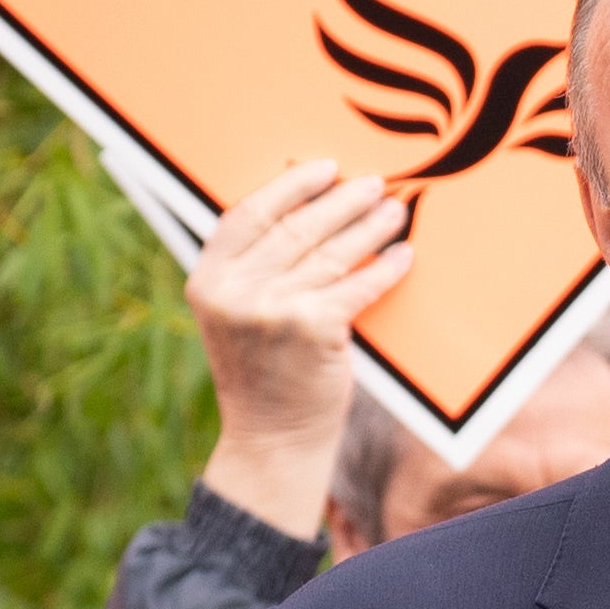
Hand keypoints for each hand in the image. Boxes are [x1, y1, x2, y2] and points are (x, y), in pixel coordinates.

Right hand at [187, 161, 409, 541]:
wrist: (272, 439)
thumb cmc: (264, 371)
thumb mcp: (238, 315)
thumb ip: (256, 268)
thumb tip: (311, 204)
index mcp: (207, 279)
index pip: (248, 213)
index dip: (289, 186)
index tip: (323, 169)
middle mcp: (234, 291)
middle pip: (296, 228)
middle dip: (341, 201)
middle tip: (374, 184)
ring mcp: (271, 309)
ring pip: (331, 253)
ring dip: (369, 227)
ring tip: (396, 210)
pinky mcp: (312, 328)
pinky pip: (358, 286)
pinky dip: (384, 269)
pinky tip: (403, 256)